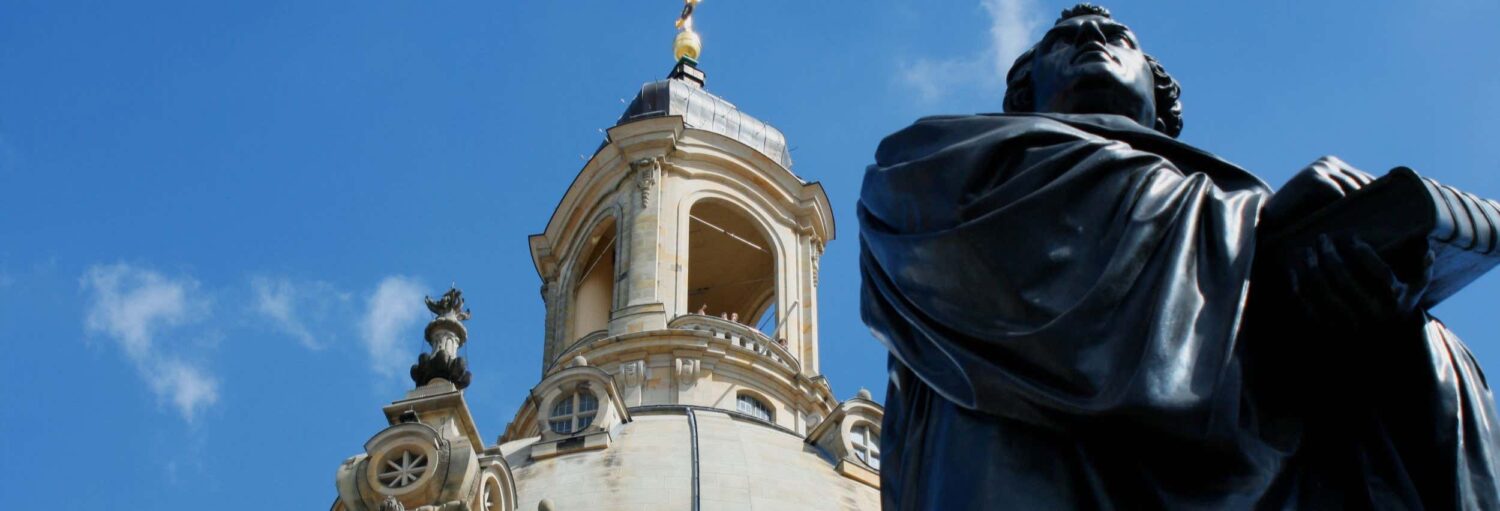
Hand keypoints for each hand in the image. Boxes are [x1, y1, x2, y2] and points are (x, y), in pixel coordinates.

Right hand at [1262, 157, 1375, 231]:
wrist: (1266, 219)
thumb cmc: (1298, 218)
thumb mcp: (1327, 205)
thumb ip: (1347, 201)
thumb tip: (1382, 210)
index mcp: (1334, 165)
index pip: (1368, 180)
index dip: (1379, 198)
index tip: (1392, 215)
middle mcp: (1329, 162)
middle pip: (1364, 183)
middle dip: (1373, 204)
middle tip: (1386, 224)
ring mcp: (1321, 168)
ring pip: (1354, 190)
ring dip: (1362, 209)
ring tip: (1373, 227)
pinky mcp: (1313, 178)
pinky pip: (1340, 194)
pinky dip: (1345, 210)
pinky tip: (1351, 225)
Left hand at [1287, 234, 1431, 332]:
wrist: (1385, 350)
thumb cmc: (1398, 311)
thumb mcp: (1415, 293)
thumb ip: (1423, 271)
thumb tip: (1426, 248)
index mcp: (1395, 304)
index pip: (1378, 272)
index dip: (1362, 252)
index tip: (1351, 237)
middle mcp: (1373, 316)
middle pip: (1345, 280)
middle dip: (1330, 255)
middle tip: (1322, 238)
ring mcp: (1350, 326)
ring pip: (1325, 292)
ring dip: (1313, 268)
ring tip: (1307, 251)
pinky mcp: (1330, 333)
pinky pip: (1309, 308)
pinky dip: (1299, 289)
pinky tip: (1294, 271)